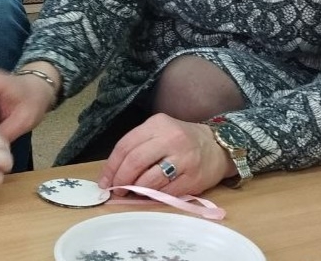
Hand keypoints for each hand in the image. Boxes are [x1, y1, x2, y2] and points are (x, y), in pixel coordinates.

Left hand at [97, 114, 233, 197]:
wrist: (216, 146)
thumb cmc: (181, 140)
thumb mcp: (159, 131)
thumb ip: (139, 145)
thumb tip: (114, 171)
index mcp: (157, 124)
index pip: (126, 145)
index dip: (112, 165)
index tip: (105, 180)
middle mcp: (170, 138)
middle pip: (135, 161)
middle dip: (121, 179)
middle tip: (116, 190)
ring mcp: (183, 158)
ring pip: (149, 179)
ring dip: (136, 190)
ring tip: (131, 193)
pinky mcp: (193, 178)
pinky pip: (166, 192)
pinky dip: (153, 196)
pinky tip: (149, 195)